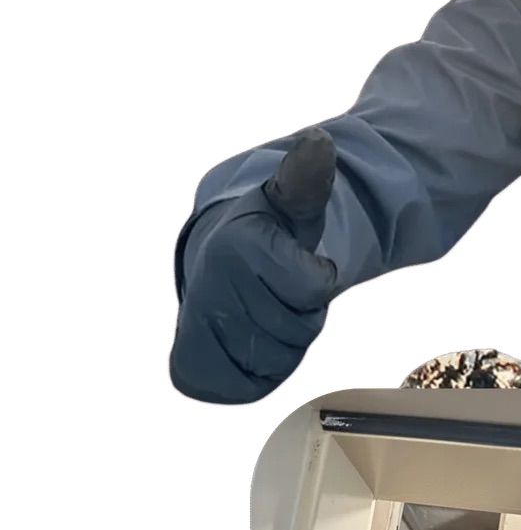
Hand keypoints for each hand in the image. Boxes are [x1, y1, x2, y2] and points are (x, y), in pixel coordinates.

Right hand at [169, 129, 338, 402]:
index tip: (298, 261)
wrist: (219, 263)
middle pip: (297, 328)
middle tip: (278, 289)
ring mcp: (195, 328)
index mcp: (237, 244)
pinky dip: (260, 372)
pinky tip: (247, 343)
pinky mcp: (191, 369)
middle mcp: (208, 284)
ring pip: (276, 361)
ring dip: (283, 344)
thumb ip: (308, 179)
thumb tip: (319, 143)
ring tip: (262, 311)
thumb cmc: (266, 234)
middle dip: (301, 314)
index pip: (315, 288)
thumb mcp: (292, 203)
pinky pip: (249, 386)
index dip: (317, 278)